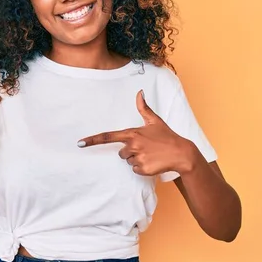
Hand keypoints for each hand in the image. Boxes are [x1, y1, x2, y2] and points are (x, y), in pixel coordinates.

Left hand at [78, 90, 195, 175]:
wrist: (181, 153)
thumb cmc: (166, 136)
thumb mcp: (155, 121)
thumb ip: (143, 108)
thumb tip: (139, 92)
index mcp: (132, 133)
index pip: (108, 136)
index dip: (93, 140)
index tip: (80, 143)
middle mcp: (133, 145)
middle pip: (121, 152)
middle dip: (131, 151)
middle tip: (146, 148)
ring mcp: (137, 157)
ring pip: (128, 161)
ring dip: (137, 159)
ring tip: (151, 154)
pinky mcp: (142, 169)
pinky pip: (135, 170)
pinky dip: (142, 168)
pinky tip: (153, 162)